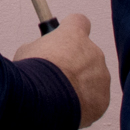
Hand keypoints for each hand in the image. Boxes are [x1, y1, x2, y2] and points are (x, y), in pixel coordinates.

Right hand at [15, 11, 111, 129]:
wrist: (43, 102)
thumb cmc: (32, 73)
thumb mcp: (26, 51)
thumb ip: (41, 48)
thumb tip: (40, 53)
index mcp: (74, 34)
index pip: (79, 22)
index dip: (70, 30)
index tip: (62, 39)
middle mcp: (93, 51)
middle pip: (87, 53)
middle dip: (75, 63)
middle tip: (57, 75)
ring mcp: (101, 76)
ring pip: (93, 78)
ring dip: (80, 84)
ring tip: (59, 96)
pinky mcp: (103, 98)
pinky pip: (95, 99)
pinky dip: (84, 103)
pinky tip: (67, 107)